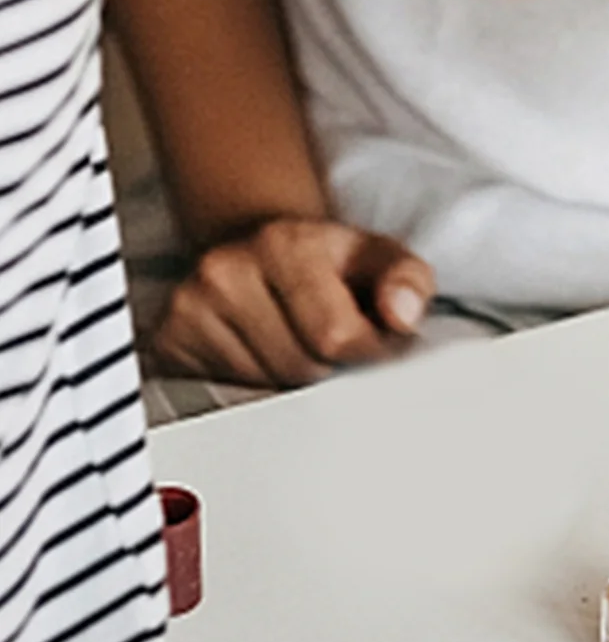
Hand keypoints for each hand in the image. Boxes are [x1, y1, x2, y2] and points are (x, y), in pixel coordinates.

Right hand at [153, 220, 434, 387]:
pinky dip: (253, 390)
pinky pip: (223, 398)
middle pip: (299, 370)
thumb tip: (403, 317)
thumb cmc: (329, 262)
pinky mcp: (167, 342)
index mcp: (284, 244)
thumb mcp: (381, 257)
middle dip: (332, 370)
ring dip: (292, 384)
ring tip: (300, 344)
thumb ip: (408, 281)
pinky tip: (263, 355)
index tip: (378, 343)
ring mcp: (188, 308)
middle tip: (338, 345)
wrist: (260, 247)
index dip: (370, 352)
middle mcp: (226, 271)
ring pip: (262, 392)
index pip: (336, 336)